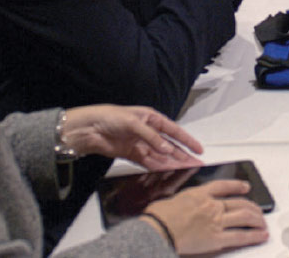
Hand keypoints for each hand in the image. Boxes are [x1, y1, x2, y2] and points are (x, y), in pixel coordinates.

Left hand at [61, 105, 202, 169]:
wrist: (90, 129)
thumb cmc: (111, 117)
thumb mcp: (134, 123)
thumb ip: (152, 137)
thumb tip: (168, 150)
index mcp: (151, 118)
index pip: (174, 130)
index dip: (187, 140)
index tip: (198, 149)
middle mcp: (148, 132)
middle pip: (169, 145)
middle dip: (182, 154)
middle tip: (195, 164)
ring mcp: (141, 144)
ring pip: (160, 155)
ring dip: (171, 162)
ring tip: (184, 170)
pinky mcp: (132, 155)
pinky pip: (148, 162)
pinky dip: (157, 167)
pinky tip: (166, 171)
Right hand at [144, 180, 268, 254]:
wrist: (158, 229)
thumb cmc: (160, 216)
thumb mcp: (174, 199)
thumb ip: (187, 201)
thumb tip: (187, 204)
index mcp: (200, 194)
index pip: (224, 186)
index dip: (238, 185)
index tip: (245, 187)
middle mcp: (212, 205)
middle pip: (240, 203)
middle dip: (253, 207)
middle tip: (259, 211)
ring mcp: (216, 221)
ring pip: (245, 217)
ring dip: (258, 220)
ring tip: (263, 224)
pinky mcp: (216, 239)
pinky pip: (240, 236)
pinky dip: (254, 236)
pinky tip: (261, 235)